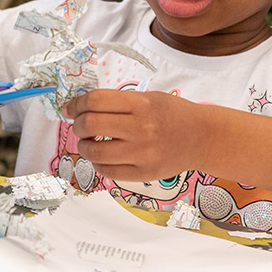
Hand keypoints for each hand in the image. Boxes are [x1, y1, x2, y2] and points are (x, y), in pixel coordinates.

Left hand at [62, 89, 203, 181]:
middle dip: (77, 125)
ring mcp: (142, 153)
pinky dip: (98, 163)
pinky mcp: (144, 173)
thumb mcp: (149, 98)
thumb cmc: (173, 114)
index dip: (76, 104)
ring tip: (89, 142)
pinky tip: (102, 157)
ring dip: (84, 146)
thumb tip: (80, 109)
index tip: (69, 108)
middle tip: (79, 125)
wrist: (203, 138)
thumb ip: (118, 103)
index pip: (95, 101)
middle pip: (90, 125)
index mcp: (141, 104)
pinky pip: (108, 171)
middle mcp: (141, 128)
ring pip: (94, 152)